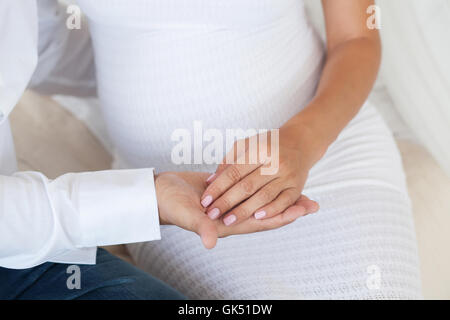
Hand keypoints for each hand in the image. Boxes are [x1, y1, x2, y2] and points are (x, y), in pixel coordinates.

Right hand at [156, 171, 318, 247]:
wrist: (160, 193)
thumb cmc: (171, 205)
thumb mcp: (186, 216)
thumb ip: (201, 228)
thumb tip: (213, 242)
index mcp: (228, 224)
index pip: (261, 223)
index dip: (282, 218)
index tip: (303, 211)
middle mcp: (233, 216)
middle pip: (267, 214)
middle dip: (288, 209)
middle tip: (313, 203)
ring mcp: (232, 204)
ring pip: (261, 201)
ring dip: (280, 197)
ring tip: (301, 192)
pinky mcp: (228, 191)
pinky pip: (251, 191)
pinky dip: (264, 187)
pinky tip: (274, 180)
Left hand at [200, 124, 321, 225]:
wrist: (300, 143)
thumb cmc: (267, 145)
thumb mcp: (246, 146)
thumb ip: (228, 163)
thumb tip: (210, 181)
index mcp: (260, 150)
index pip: (234, 172)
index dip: (218, 187)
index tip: (204, 201)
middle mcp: (275, 162)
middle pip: (247, 186)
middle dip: (227, 202)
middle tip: (211, 215)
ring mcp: (288, 176)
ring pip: (263, 197)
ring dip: (245, 211)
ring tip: (228, 221)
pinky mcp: (297, 187)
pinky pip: (284, 202)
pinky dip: (271, 211)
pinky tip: (257, 218)